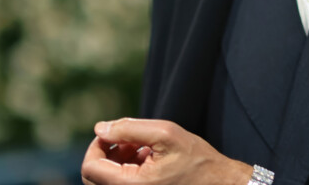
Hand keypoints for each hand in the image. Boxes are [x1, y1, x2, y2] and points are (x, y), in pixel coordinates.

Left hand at [81, 118, 252, 184]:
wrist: (219, 184)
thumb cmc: (196, 160)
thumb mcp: (166, 134)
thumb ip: (129, 128)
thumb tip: (99, 128)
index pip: (90, 167)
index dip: (96, 145)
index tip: (113, 133)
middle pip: (93, 175)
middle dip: (107, 152)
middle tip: (130, 140)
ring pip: (105, 179)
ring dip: (117, 159)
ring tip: (142, 147)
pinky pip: (119, 183)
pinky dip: (126, 168)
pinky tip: (146, 157)